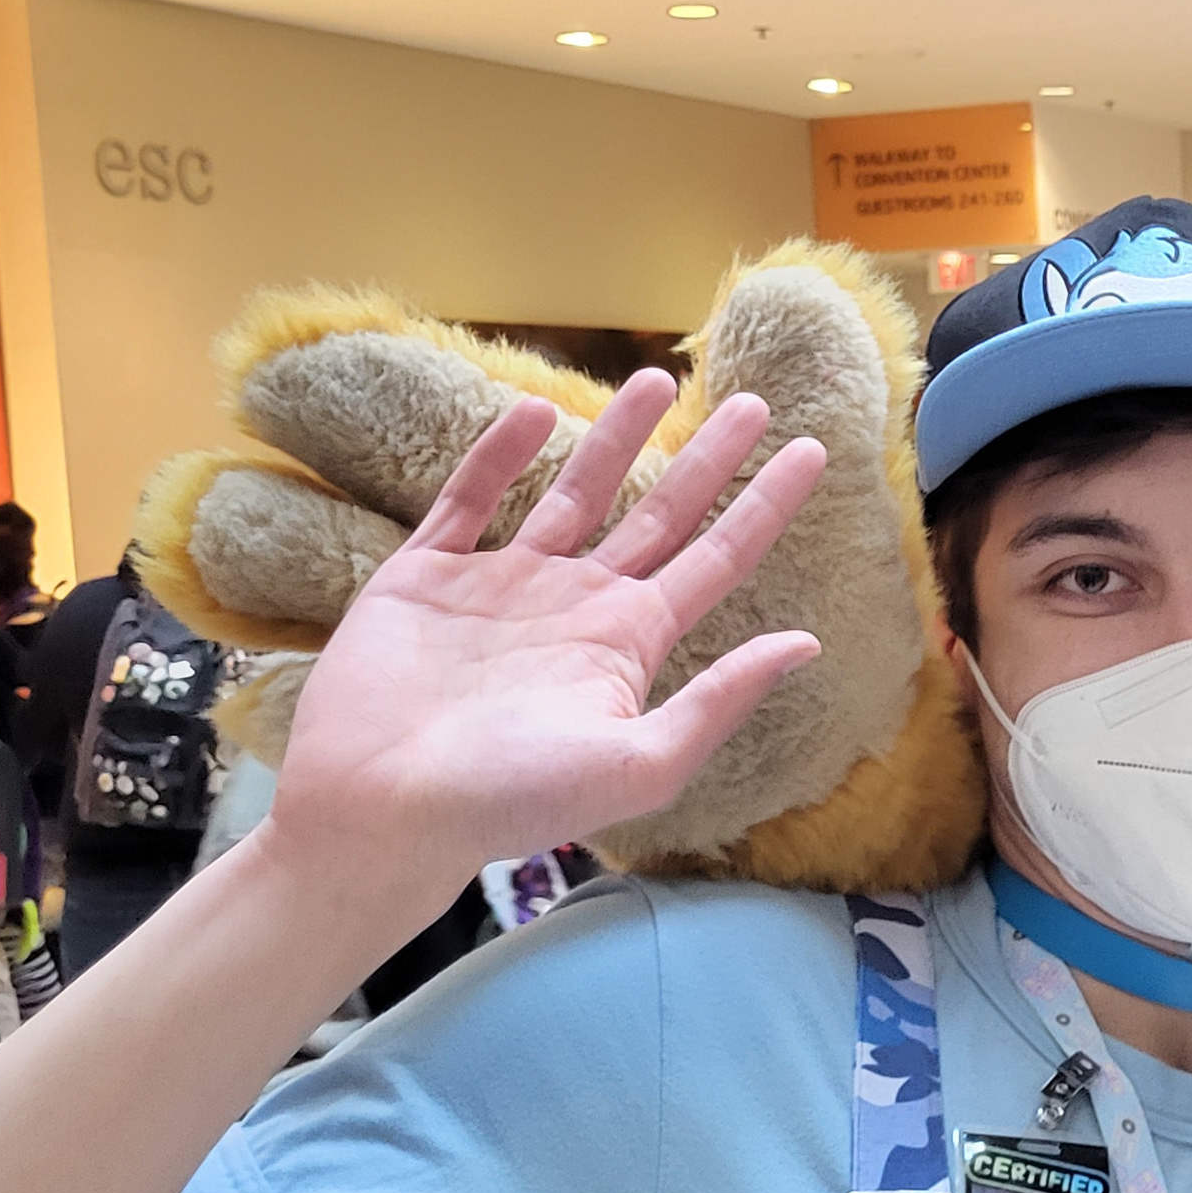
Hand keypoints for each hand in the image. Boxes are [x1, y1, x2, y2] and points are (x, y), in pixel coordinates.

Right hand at [263, 371, 824, 891]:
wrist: (379, 813)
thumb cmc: (509, 802)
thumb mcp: (638, 762)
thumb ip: (720, 702)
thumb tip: (807, 643)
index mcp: (627, 644)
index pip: (715, 560)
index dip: (762, 506)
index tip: (811, 452)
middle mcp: (573, 606)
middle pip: (657, 514)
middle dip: (705, 459)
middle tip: (752, 401)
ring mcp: (499, 586)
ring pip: (571, 493)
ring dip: (614, 437)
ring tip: (657, 379)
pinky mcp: (424, 576)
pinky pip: (467, 499)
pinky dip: (499, 455)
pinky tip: (537, 411)